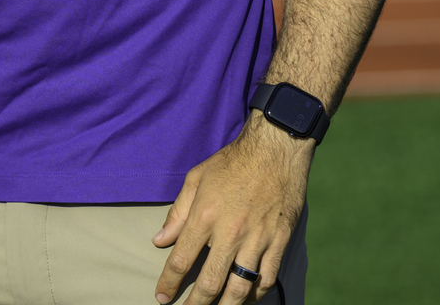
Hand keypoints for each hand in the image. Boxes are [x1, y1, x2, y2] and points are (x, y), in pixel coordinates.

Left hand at [152, 116, 312, 304]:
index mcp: (205, 216)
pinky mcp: (279, 242)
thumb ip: (178, 213)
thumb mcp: (196, 178)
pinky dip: (256, 294)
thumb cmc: (232, 162)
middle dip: (196, 304)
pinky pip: (266, 278)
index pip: (181, 259)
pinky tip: (246, 298)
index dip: (169, 283)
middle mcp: (230, 232)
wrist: (274, 150)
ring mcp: (257, 240)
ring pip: (240, 288)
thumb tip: (160, 241)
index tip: (162, 297)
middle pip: (210, 282)